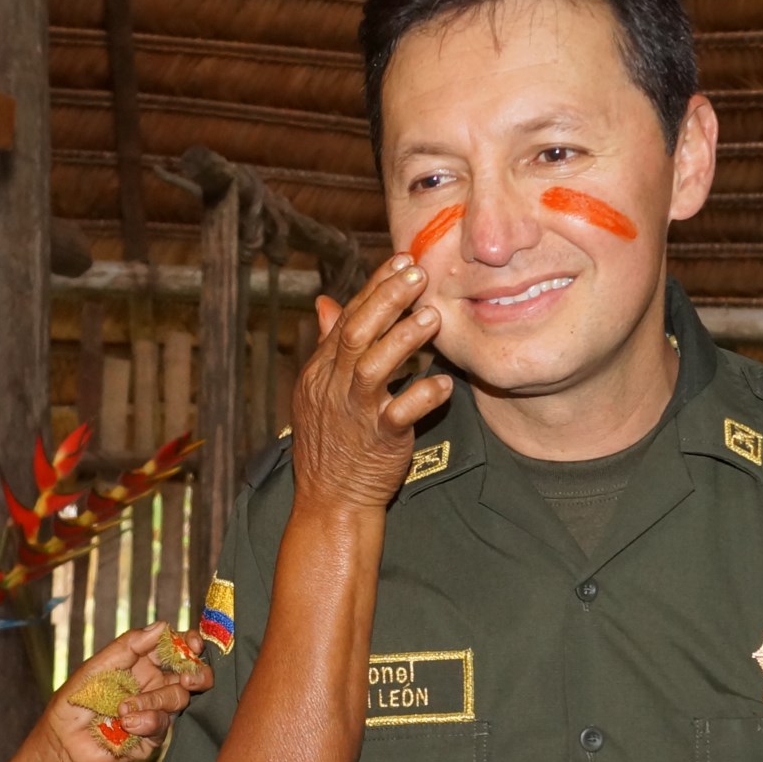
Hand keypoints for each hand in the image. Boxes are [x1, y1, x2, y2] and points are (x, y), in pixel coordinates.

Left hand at [47, 622, 212, 761]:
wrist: (63, 742)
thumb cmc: (75, 700)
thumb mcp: (98, 666)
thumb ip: (129, 645)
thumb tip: (162, 626)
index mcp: (142, 662)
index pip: (174, 647)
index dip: (189, 643)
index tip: (193, 645)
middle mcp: (153, 684)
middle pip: (190, 674)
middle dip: (196, 674)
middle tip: (187, 679)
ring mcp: (156, 710)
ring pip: (178, 699)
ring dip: (153, 702)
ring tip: (123, 710)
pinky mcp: (154, 735)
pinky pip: (163, 725)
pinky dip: (146, 722)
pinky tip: (126, 725)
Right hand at [294, 255, 451, 510]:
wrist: (331, 501)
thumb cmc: (332, 442)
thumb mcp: (318, 392)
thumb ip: (328, 346)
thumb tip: (327, 302)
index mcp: (320, 372)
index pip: (347, 319)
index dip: (374, 287)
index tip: (402, 260)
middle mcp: (333, 388)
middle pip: (355, 333)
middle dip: (386, 299)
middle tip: (418, 273)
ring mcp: (355, 414)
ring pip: (373, 368)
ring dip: (403, 339)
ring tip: (432, 316)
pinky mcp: (379, 442)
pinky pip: (401, 415)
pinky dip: (423, 397)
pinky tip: (444, 384)